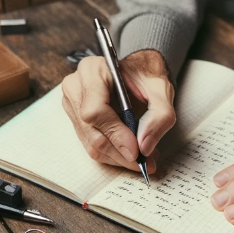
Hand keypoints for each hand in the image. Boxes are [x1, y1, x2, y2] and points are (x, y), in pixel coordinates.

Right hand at [61, 49, 174, 173]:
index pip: (94, 110)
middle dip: (120, 152)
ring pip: (91, 143)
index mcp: (92, 71)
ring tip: (143, 159)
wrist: (136, 70)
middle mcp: (76, 87)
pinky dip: (113, 154)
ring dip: (118, 157)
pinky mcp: (76, 119)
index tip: (136, 150)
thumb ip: (159, 115)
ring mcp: (72, 104)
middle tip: (146, 162)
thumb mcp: (161, 89)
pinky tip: (131, 154)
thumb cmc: (146, 74)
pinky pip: (92, 144)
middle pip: (91, 131)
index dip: (115, 133)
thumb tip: (145, 146)